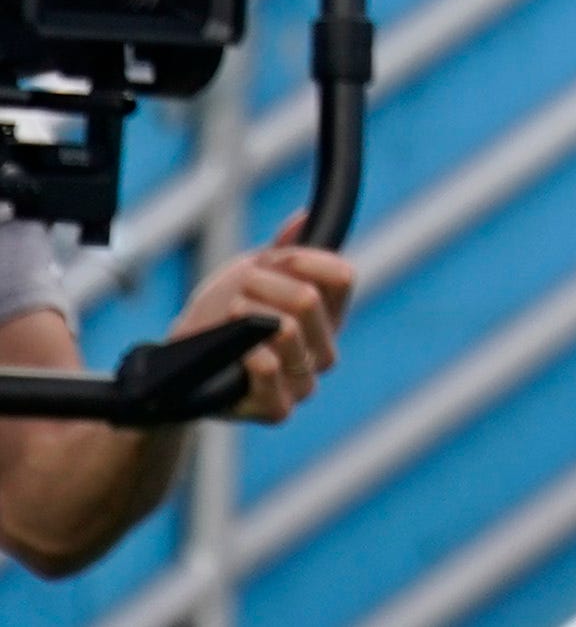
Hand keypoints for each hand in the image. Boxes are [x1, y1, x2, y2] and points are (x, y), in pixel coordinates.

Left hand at [173, 217, 353, 424]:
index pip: (342, 277)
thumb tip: (302, 218)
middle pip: (308, 298)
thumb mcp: (253, 276)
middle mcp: (325, 350)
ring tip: (230, 314)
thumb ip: (286, 251)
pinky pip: (269, 368)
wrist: (183, 371)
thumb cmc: (223, 320)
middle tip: (241, 287)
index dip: (303, 259)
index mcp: (330, 316)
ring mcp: (304, 382)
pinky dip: (245, 351)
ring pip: (286, 329)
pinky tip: (234, 351)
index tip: (272, 258)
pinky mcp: (278, 409)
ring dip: (247, 313)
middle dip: (263, 283)